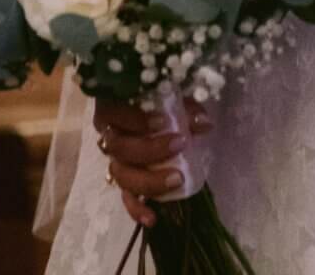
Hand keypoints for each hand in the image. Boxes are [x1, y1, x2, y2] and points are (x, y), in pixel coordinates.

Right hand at [93, 95, 211, 228]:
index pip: (115, 114)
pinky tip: (152, 218)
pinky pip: (126, 198)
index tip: (163, 121)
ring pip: (122, 175)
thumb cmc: (156, 101)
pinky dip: (137, 209)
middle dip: (150, 150)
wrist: (147, 113)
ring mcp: (115, 161)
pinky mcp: (124, 181)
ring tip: (176, 179)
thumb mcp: (170, 97)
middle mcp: (109, 137)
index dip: (135, 120)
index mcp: (113, 110)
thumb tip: (204, 123)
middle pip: (120, 148)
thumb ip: (185, 108)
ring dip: (148, 180)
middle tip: (179, 144)